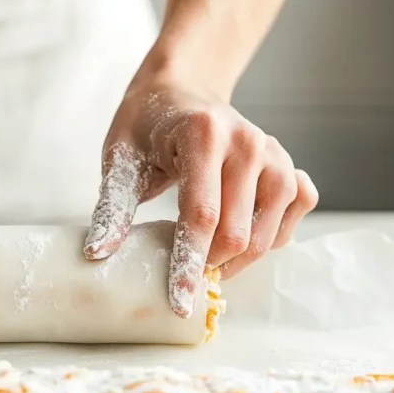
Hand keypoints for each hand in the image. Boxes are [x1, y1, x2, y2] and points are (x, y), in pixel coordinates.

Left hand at [83, 83, 317, 317]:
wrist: (179, 91)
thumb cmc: (144, 127)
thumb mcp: (118, 159)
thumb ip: (113, 208)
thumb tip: (98, 253)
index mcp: (203, 135)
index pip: (201, 216)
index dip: (188, 264)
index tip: (179, 302)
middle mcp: (247, 143)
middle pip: (238, 233)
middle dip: (209, 266)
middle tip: (181, 275)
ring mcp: (275, 153)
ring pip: (268, 233)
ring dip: (238, 259)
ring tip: (204, 257)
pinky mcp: (289, 165)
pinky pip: (295, 214)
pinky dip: (270, 236)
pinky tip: (241, 233)